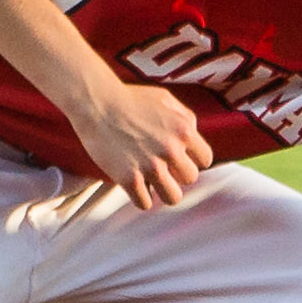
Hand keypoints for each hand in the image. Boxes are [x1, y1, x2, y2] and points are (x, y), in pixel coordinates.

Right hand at [72, 81, 212, 210]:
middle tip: (162, 168)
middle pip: (190, 179)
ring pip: (173, 198)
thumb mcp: (164, 98)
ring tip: (152, 183)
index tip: (179, 158)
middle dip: (177, 174)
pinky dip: (140, 198)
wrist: (96, 103)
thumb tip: (194, 134)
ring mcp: (150, 166)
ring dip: (163, 192)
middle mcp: (171, 150)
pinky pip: (145, 203)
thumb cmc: (129, 98)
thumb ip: (184, 116)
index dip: (192, 159)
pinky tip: (135, 187)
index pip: (205, 159)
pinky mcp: (129, 179)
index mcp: (183, 130)